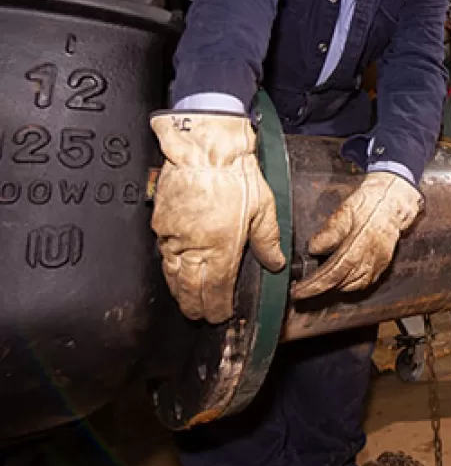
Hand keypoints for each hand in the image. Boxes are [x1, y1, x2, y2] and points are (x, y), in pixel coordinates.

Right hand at [150, 112, 285, 323]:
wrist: (205, 149)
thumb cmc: (235, 174)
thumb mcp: (263, 208)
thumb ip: (268, 240)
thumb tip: (274, 263)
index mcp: (221, 248)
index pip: (216, 289)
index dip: (217, 307)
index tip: (220, 316)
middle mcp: (194, 247)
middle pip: (190, 289)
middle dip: (195, 307)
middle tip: (200, 317)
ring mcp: (173, 236)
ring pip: (173, 276)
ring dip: (179, 293)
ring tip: (185, 303)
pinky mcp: (160, 223)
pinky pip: (163, 255)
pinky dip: (168, 270)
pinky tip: (173, 273)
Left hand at [292, 172, 423, 297]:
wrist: (393, 201)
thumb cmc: (369, 203)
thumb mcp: (345, 209)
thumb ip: (330, 231)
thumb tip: (314, 249)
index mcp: (359, 243)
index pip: (332, 272)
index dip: (313, 285)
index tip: (298, 291)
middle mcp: (370, 258)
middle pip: (340, 283)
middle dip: (317, 290)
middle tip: (300, 292)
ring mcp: (378, 263)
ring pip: (352, 286)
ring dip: (332, 288)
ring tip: (316, 285)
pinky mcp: (382, 265)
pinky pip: (364, 283)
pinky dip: (349, 285)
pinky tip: (339, 280)